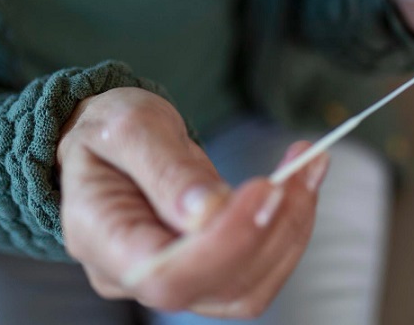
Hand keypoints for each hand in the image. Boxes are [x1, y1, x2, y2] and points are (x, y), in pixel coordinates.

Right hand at [57, 88, 328, 318]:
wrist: (108, 144)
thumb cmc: (107, 132)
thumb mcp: (128, 128)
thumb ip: (165, 169)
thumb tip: (209, 211)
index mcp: (104, 239)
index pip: (166, 276)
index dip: (225, 243)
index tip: (264, 187)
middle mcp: (136, 276)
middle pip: (218, 285)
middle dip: (273, 227)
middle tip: (301, 165)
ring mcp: (177, 278)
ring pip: (250, 285)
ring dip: (292, 226)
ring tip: (309, 166)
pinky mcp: (210, 268)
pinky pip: (260, 268)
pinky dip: (290, 225)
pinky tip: (300, 182)